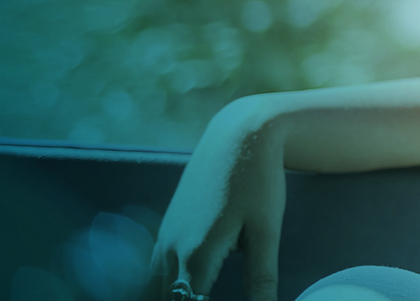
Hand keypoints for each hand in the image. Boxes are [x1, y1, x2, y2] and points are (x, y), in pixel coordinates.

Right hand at [150, 100, 287, 300]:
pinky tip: (176, 296)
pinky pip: (153, 276)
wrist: (239, 135)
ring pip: (154, 293)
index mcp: (196, 256)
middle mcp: (171, 251)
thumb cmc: (258, 182)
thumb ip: (261, 278)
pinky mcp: (165, 231)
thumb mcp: (266, 232)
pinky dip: (163, 294)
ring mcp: (163, 240)